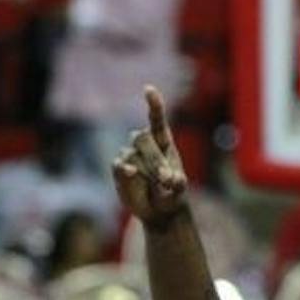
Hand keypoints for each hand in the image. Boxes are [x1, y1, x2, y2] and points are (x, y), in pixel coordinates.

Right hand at [113, 85, 190, 223]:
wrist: (158, 210)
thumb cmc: (172, 194)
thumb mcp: (179, 191)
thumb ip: (177, 184)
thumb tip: (169, 178)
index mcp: (163, 142)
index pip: (156, 120)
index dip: (153, 105)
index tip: (148, 89)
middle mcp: (145, 144)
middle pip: (142, 139)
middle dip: (156, 160)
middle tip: (168, 180)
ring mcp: (130, 154)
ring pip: (132, 155)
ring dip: (146, 171)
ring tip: (159, 186)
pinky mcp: (119, 168)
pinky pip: (119, 165)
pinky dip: (126, 171)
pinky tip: (133, 175)